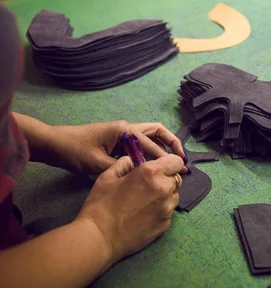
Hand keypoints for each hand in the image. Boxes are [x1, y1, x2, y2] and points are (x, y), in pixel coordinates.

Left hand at [49, 121, 186, 173]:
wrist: (54, 144)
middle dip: (172, 144)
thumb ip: (122, 168)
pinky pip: (140, 144)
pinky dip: (151, 152)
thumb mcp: (97, 163)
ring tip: (173, 162)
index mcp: (125, 130)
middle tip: (182, 159)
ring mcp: (123, 133)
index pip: (151, 145)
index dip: (166, 158)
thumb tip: (142, 175)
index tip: (179, 169)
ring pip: (150, 137)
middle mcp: (127, 128)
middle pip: (158, 132)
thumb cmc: (74, 151)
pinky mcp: (118, 140)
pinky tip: (154, 165)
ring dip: (163, 147)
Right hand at [77, 155, 182, 260]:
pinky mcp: (166, 224)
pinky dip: (161, 210)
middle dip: (166, 179)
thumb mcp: (108, 177)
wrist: (99, 238)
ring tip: (146, 201)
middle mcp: (164, 189)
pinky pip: (169, 211)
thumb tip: (133, 160)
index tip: (159, 167)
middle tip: (148, 185)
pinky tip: (145, 214)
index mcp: (151, 173)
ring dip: (165, 194)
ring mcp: (167, 208)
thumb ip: (124, 163)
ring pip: (174, 195)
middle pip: (176, 178)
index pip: (176, 161)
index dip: (169, 163)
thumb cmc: (100, 205)